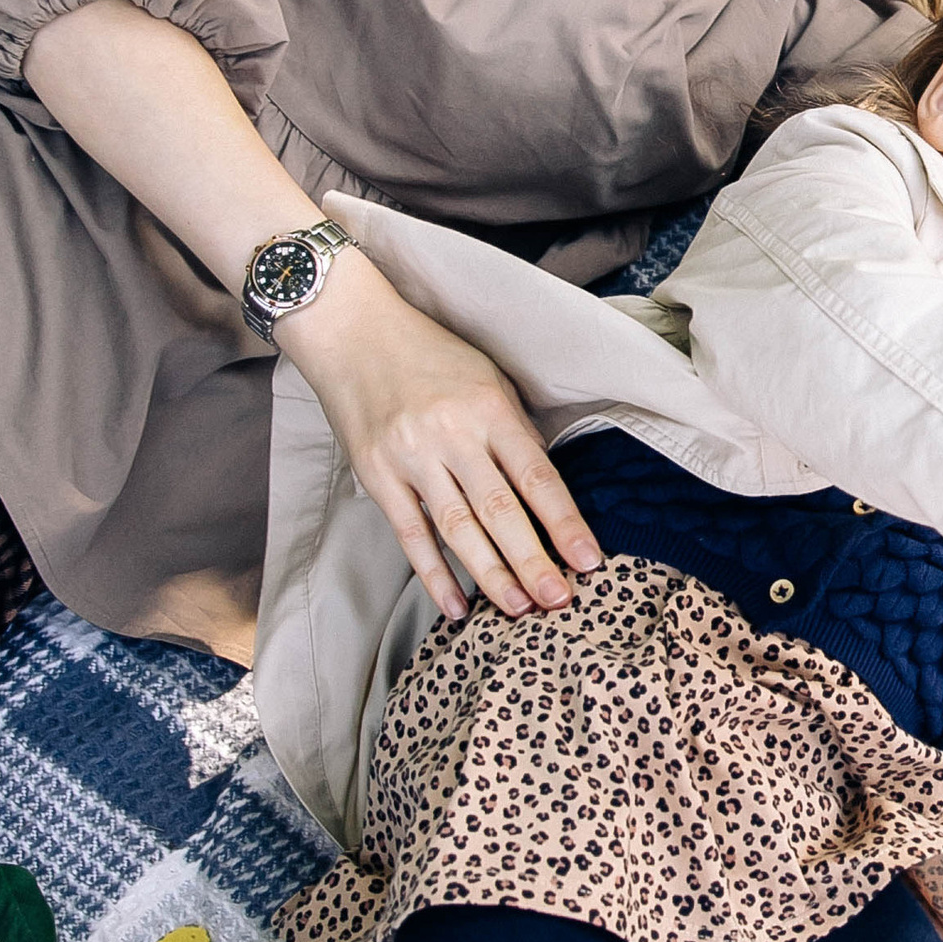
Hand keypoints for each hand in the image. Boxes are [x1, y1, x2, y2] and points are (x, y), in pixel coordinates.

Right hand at [279, 253, 602, 624]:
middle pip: (501, 511)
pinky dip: (434, 574)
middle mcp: (452, 434)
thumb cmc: (430, 355)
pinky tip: (457, 605)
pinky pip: (411, 535)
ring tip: (519, 610)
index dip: (565, 524)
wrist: (353, 331)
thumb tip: (545, 489)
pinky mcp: (377, 476)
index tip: (590, 561)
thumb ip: (515, 430)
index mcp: (490, 409)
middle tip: (559, 602)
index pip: (537, 477)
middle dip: (534, 562)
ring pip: (459, 530)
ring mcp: (411, 457)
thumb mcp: (487, 378)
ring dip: (491, 576)